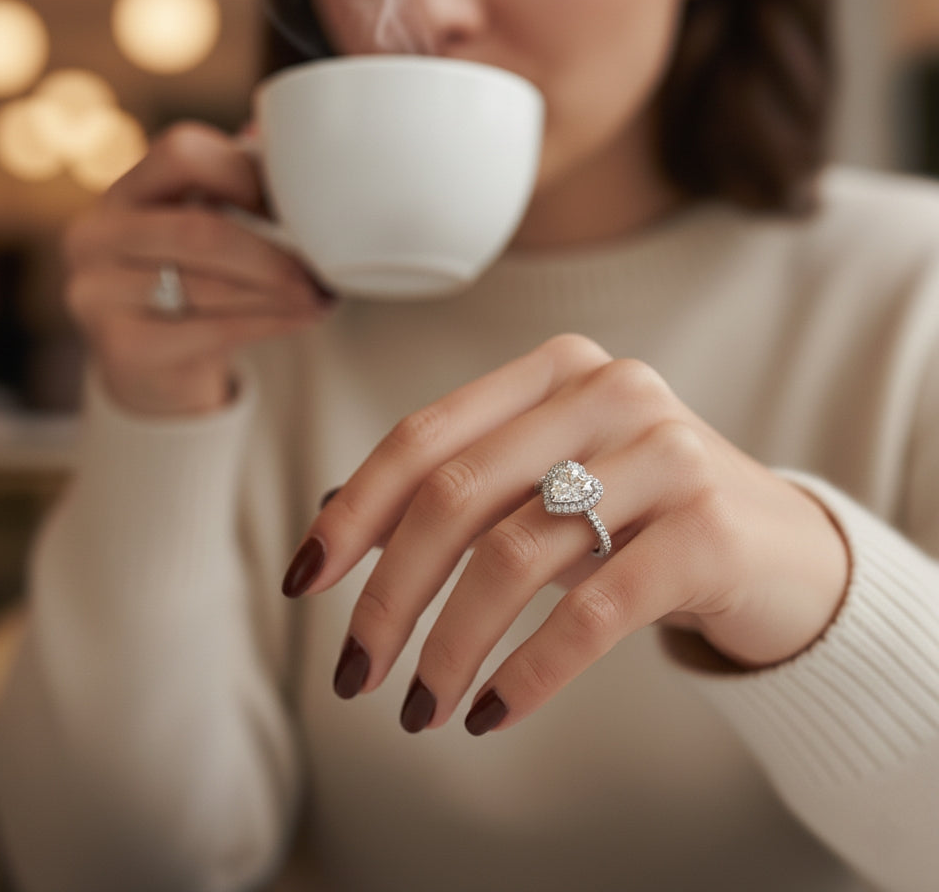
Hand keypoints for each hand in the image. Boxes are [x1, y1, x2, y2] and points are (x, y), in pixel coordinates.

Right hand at [64, 122, 334, 415]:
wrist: (152, 370)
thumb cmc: (190, 285)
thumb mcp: (202, 231)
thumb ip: (238, 189)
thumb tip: (292, 149)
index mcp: (121, 193)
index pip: (182, 153)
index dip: (243, 173)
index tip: (286, 209)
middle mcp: (95, 237)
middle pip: (200, 230)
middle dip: (272, 253)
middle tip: (323, 268)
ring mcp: (99, 295)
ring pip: (211, 285)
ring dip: (281, 292)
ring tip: (322, 295)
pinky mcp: (123, 348)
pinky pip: (214, 329)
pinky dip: (270, 322)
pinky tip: (303, 317)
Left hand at [284, 334, 849, 733]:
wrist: (779, 550)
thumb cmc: (639, 515)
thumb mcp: (546, 485)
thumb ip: (457, 488)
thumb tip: (334, 519)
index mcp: (554, 372)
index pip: (425, 438)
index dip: (354, 511)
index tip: (304, 582)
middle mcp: (609, 392)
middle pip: (457, 495)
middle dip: (390, 595)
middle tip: (355, 674)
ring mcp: (666, 453)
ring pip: (514, 556)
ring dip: (450, 647)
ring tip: (421, 709)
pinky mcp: (709, 530)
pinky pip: (592, 610)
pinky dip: (529, 671)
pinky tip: (493, 713)